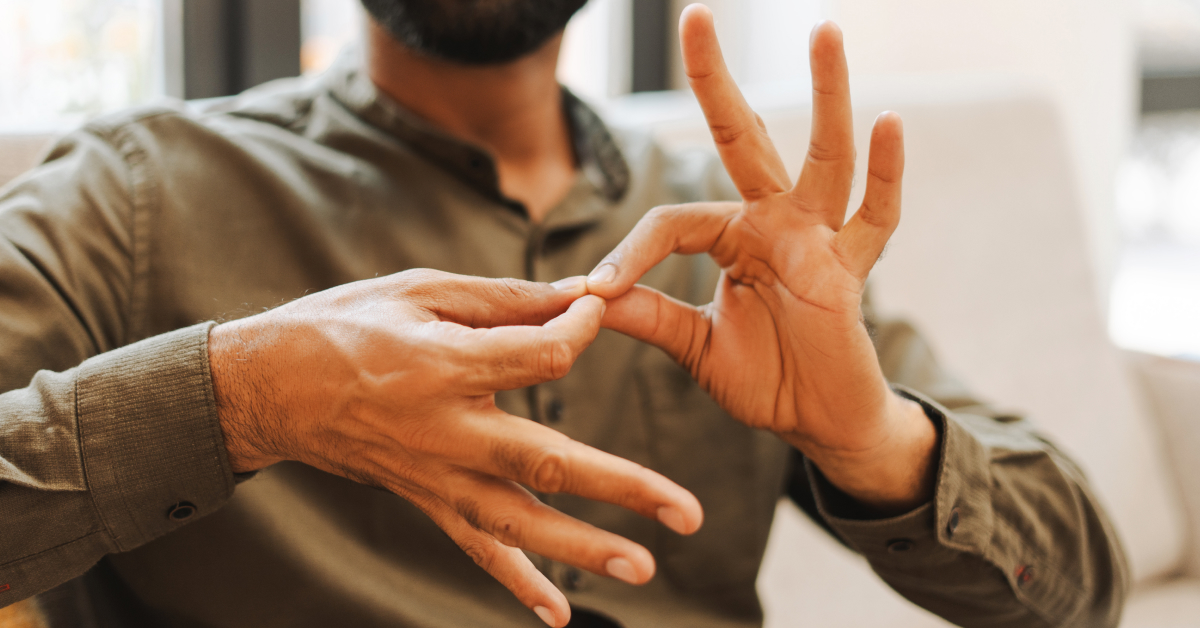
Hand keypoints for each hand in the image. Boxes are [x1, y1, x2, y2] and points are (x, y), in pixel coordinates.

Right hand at [208, 269, 702, 627]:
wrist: (271, 387)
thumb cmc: (345, 325)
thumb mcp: (419, 291)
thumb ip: (504, 298)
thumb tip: (579, 293)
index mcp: (444, 366)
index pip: (541, 357)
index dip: (580, 328)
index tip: (601, 307)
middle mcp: (445, 432)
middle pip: (546, 462)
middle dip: (621, 487)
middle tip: (686, 512)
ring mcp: (435, 476)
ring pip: (518, 520)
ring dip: (582, 548)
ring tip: (643, 568)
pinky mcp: (426, 499)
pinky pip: (475, 547)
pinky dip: (517, 582)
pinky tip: (557, 614)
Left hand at [586, 7, 935, 513]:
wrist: (818, 423)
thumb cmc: (765, 378)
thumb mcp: (691, 345)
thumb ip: (648, 315)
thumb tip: (583, 297)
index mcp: (732, 238)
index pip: (672, 222)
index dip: (630, 254)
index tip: (595, 291)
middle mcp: (774, 224)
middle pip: (742, 138)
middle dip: (715, 80)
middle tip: (694, 14)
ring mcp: (817, 240)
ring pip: (824, 158)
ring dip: (826, 96)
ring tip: (823, 32)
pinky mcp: (851, 270)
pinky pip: (876, 218)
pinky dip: (886, 174)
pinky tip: (890, 124)